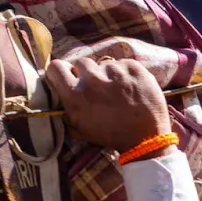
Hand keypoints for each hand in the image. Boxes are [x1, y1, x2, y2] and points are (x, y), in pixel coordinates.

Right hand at [45, 57, 172, 157]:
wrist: (145, 138)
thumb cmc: (111, 135)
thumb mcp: (80, 129)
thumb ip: (67, 110)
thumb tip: (60, 95)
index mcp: (75, 95)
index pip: (56, 67)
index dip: (61, 71)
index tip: (68, 75)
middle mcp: (92, 79)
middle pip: (81, 63)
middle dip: (86, 73)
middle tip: (96, 86)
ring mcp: (114, 70)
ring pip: (104, 64)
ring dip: (108, 75)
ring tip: (117, 91)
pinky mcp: (132, 67)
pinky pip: (122, 64)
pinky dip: (125, 74)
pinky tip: (130, 88)